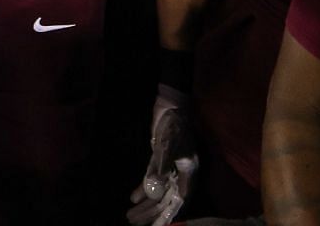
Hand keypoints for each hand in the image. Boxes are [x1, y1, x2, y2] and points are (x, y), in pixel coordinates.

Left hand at [127, 86, 197, 224]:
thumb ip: (159, 167)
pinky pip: (151, 180)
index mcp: (189, 173)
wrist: (170, 105)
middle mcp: (181, 174)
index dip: (168, 215)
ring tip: (130, 216)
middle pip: (166, 199)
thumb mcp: (166, 145)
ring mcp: (170, 169)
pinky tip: (133, 199)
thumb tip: (153, 189)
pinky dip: (142, 190)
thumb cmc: (172, 124)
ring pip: (158, 192)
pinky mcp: (160, 161)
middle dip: (151, 213)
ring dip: (145, 204)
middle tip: (133, 223)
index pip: (178, 201)